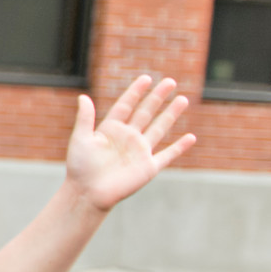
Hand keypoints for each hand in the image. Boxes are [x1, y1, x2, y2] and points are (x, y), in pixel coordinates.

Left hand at [66, 74, 193, 211]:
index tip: (146, 78)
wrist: (87, 193)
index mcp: (111, 129)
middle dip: (158, 97)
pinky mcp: (148, 167)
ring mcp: (139, 151)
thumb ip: (85, 118)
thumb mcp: (80, 139)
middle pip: (146, 112)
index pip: (126, 106)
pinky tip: (191, 138)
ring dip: (171, 114)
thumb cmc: (80, 168)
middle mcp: (127, 138)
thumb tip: (83, 96)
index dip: (136, 92)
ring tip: (183, 99)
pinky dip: (180, 147)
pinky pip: (168, 155)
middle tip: (170, 81)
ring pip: (159, 128)